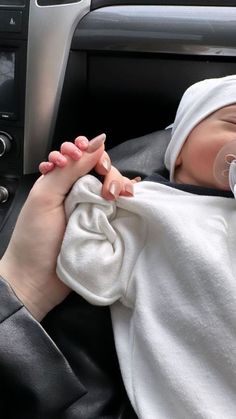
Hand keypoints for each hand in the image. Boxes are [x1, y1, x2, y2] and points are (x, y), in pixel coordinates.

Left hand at [0, 134, 138, 320]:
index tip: (95, 160)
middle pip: (102, 169)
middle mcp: (78, 191)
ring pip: (113, 184)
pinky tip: (132, 194)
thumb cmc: (35, 238)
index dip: (92, 152)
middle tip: (106, 188)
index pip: (82, 156)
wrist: (38, 279)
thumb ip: (70, 168)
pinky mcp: (104, 224)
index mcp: (60, 180)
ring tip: (118, 196)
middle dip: (108, 171)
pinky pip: (120, 204)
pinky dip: (128, 196)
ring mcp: (92, 208)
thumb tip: (96, 143)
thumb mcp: (46, 195)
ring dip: (119, 184)